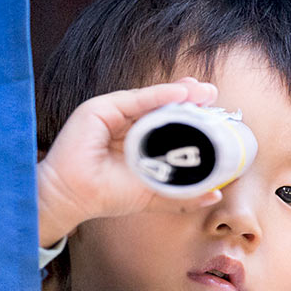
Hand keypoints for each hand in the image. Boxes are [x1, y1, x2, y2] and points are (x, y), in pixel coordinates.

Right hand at [37, 77, 220, 245]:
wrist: (74, 198)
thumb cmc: (109, 196)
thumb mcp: (154, 194)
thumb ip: (183, 194)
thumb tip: (214, 194)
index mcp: (138, 141)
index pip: (168, 123)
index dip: (190, 115)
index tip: (215, 113)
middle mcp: (126, 124)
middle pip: (162, 107)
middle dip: (189, 100)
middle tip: (213, 95)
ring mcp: (113, 114)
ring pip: (151, 100)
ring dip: (179, 93)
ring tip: (204, 92)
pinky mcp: (100, 109)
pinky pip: (135, 100)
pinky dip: (159, 95)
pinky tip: (180, 93)